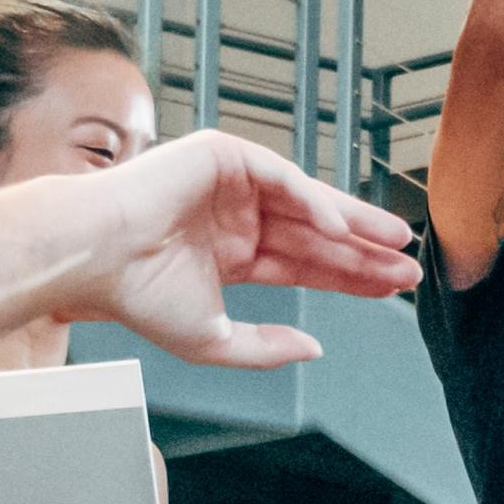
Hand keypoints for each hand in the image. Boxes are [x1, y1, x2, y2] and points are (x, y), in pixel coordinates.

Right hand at [90, 131, 418, 367]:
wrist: (93, 259)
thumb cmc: (135, 296)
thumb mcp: (213, 337)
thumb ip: (265, 346)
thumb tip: (314, 348)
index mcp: (232, 253)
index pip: (304, 263)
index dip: (349, 275)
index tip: (391, 287)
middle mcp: (236, 216)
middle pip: (316, 234)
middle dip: (364, 251)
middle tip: (409, 266)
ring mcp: (231, 183)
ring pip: (308, 203)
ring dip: (353, 223)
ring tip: (396, 242)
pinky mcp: (222, 155)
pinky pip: (282, 177)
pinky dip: (314, 202)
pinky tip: (342, 228)